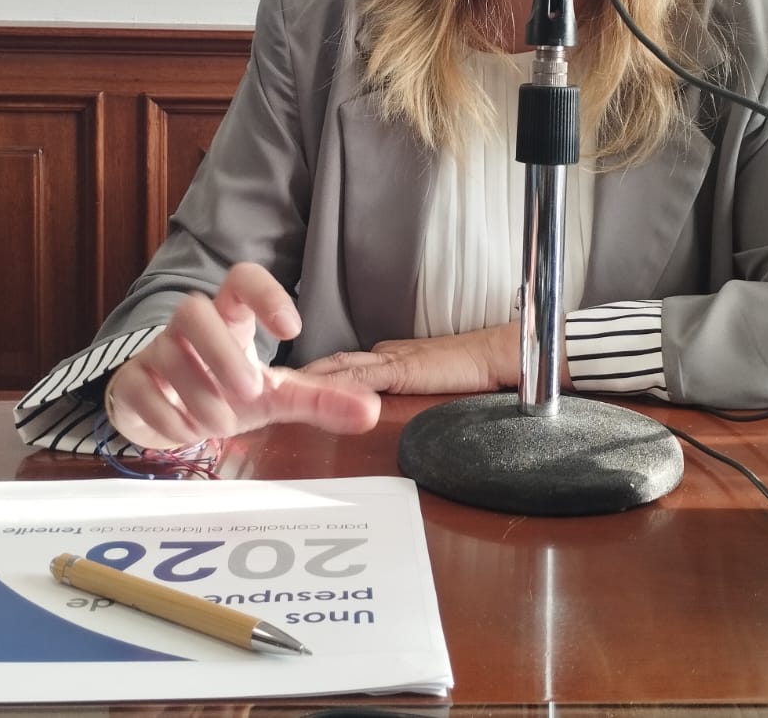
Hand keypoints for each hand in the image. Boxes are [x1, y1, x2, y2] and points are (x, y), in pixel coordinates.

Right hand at [102, 263, 380, 449]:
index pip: (242, 279)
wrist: (172, 414)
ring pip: (167, 354)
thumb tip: (372, 412)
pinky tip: (186, 431)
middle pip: (193, 310)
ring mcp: (156, 352)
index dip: (265, 293)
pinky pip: (139, 388)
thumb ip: (322, 401)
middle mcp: (190, 328)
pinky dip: (167, 415)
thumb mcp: (277, 397)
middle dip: (221, 352)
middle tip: (250, 392)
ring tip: (220, 423)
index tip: (293, 328)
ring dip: (199, 394)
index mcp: (230, 318)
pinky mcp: (130, 382)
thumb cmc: (226, 391)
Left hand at [298, 322, 521, 394]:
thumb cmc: (477, 374)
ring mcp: (393, 360)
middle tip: (268, 382)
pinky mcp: (402, 369)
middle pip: (336, 362)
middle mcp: (387, 355)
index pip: (347, 364)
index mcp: (394, 359)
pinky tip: (311, 386)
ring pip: (340, 365)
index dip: (318, 373)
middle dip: (303, 373)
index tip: (290, 383)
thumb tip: (390, 413)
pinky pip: (360, 374)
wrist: (499, 357)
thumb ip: (413, 395)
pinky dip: (333, 380)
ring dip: (310, 375)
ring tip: (278, 384)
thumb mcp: (436, 387)